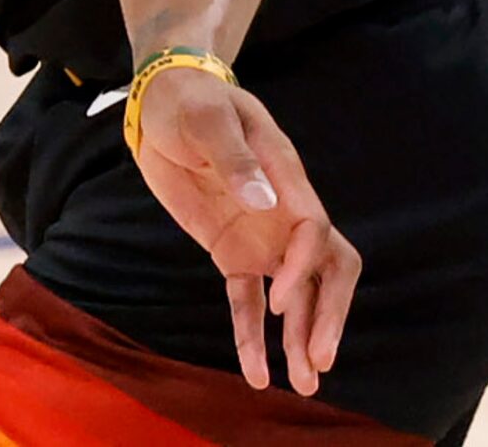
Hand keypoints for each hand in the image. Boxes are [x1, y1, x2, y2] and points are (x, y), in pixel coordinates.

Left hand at [131, 65, 358, 396]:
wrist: (162, 105)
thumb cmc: (191, 102)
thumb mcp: (207, 120)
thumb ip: (235, 157)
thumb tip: (263, 201)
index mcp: (286, 179)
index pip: (314, 233)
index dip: (303, 269)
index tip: (279, 300)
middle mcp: (283, 215)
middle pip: (324, 272)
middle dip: (325, 316)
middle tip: (317, 360)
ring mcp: (261, 238)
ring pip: (293, 297)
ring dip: (299, 337)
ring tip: (304, 384)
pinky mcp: (232, 253)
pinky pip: (246, 301)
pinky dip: (252, 336)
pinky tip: (257, 373)